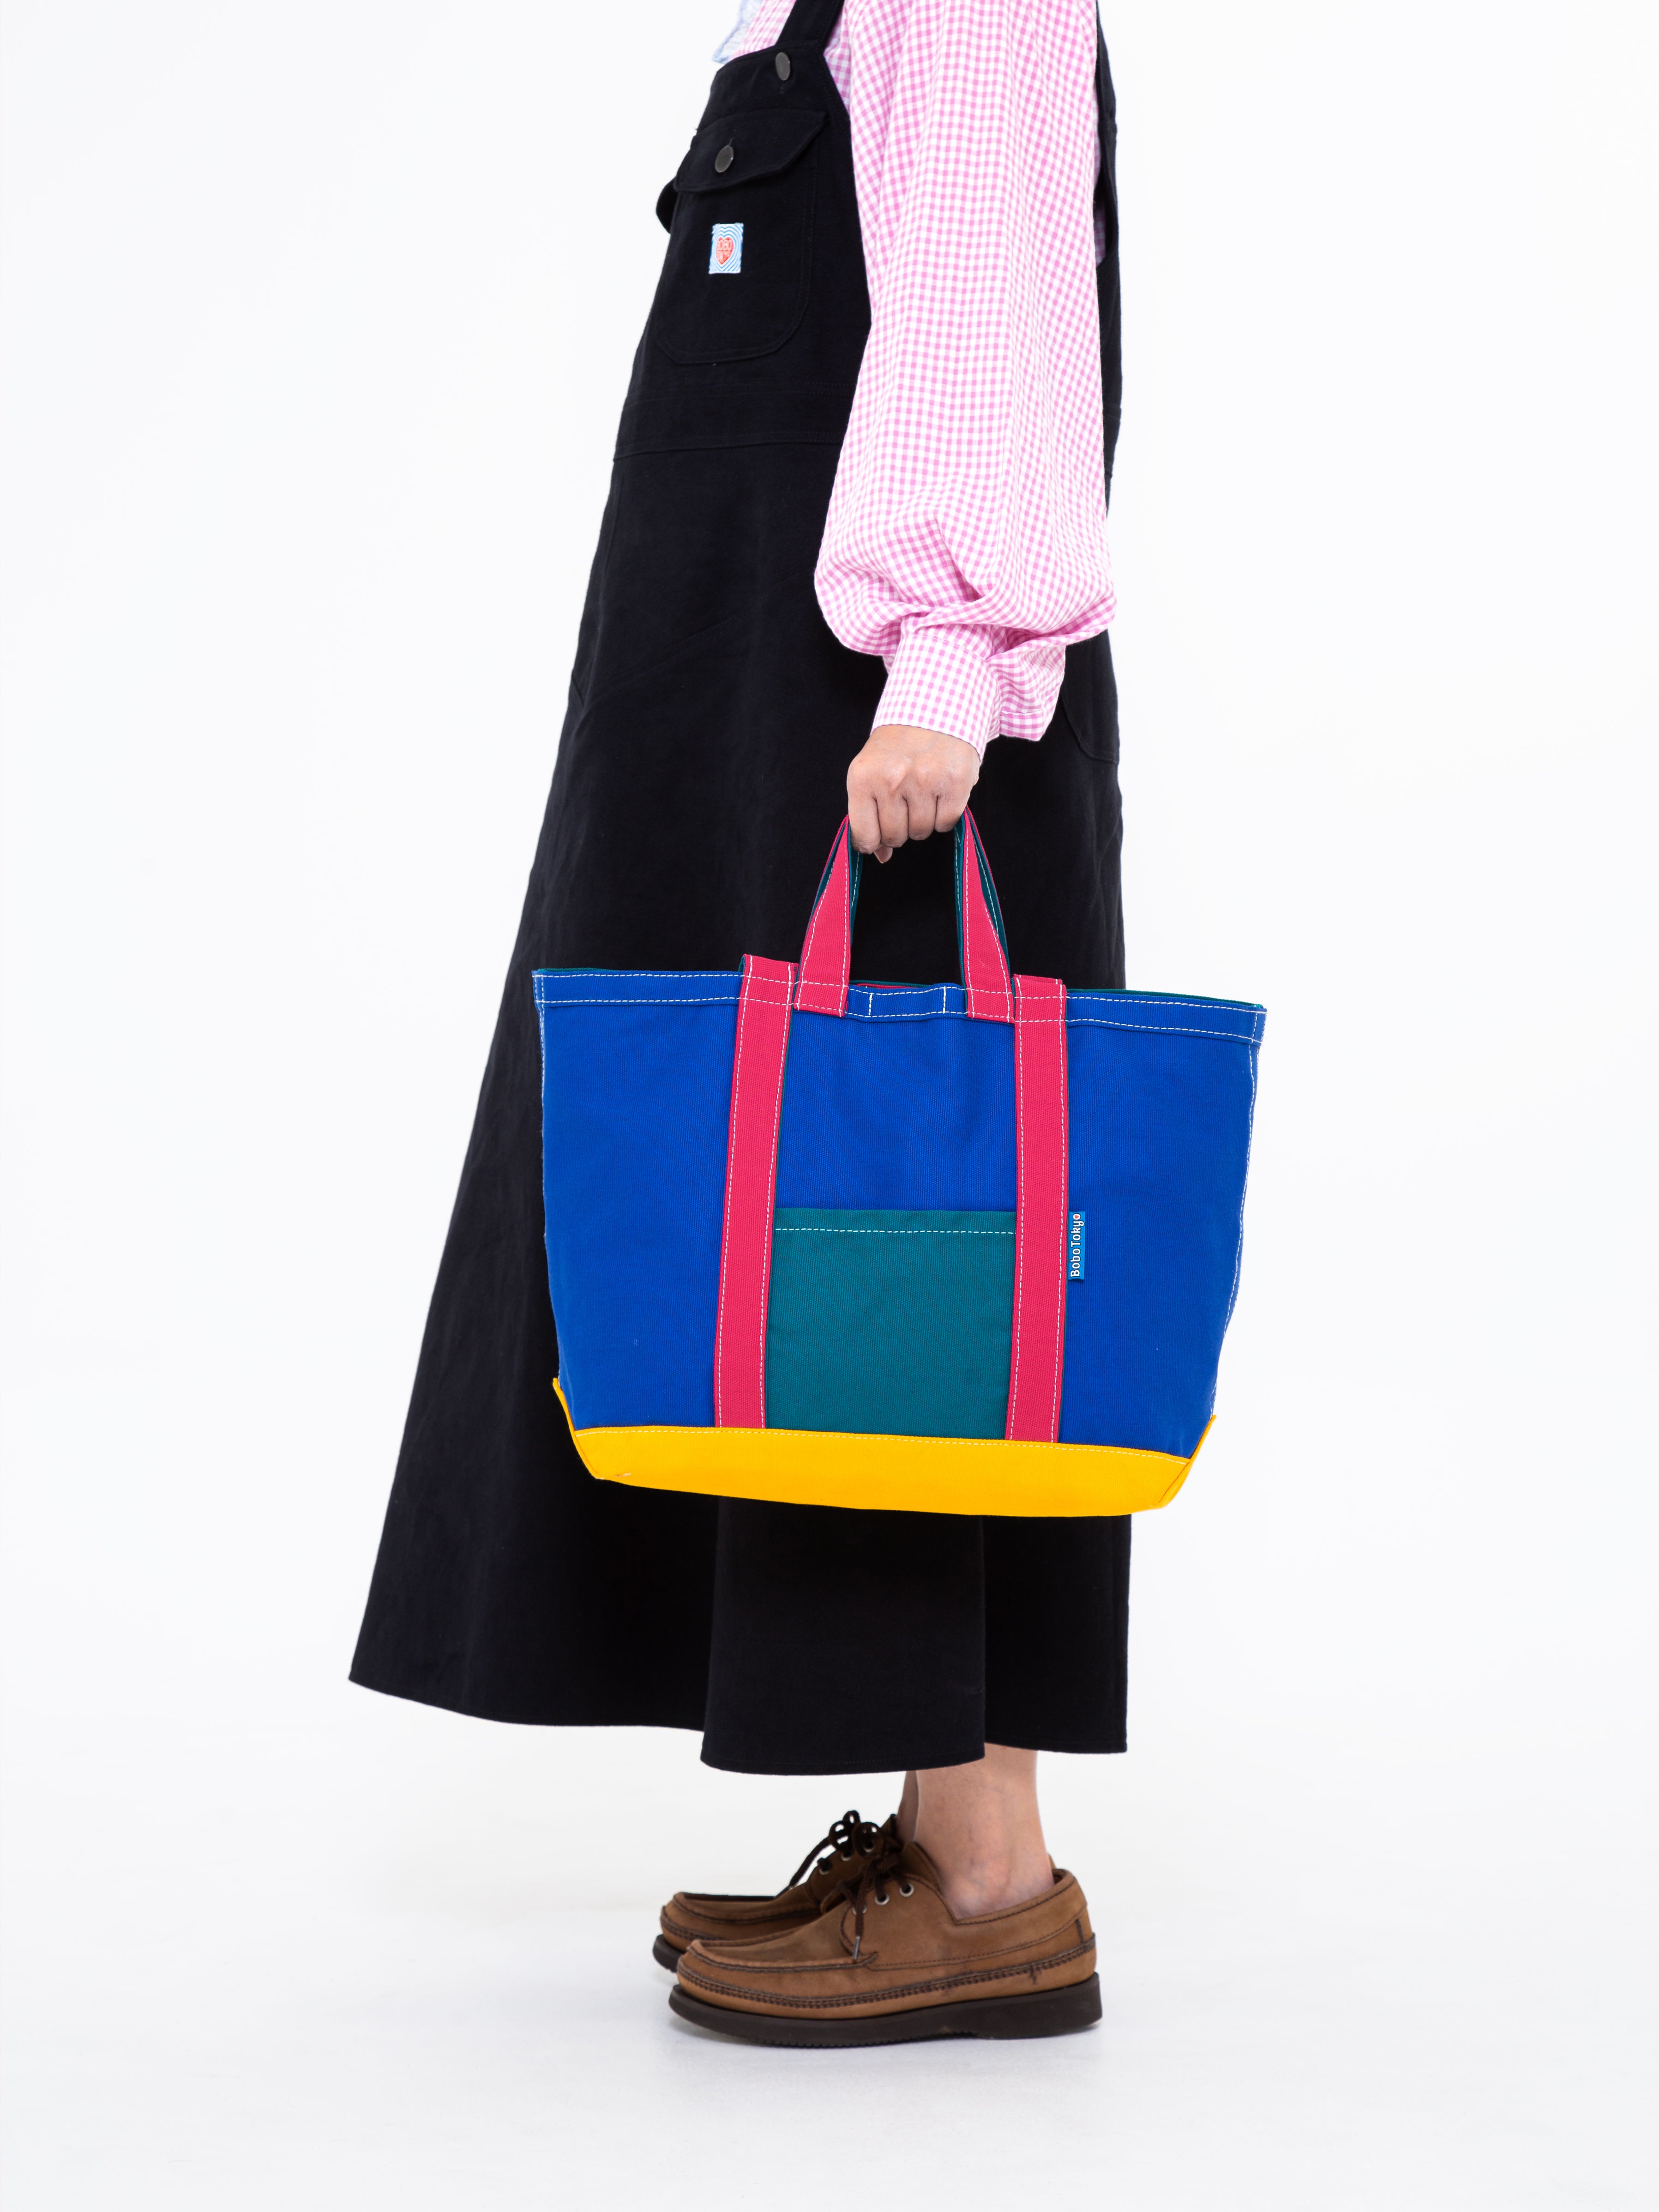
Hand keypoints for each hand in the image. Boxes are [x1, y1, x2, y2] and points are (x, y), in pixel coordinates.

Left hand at [847, 724, 980, 862]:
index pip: (865, 836)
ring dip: (922, 820)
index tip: (878, 834)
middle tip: (904, 803)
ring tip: (922, 794)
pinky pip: (946, 823)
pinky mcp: (954, 781)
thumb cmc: (898, 746)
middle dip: (900, 827)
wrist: (934, 708)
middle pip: (894, 837)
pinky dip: (944, 815)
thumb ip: (868, 814)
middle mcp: (892, 779)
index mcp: (863, 776)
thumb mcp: (871, 771)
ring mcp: (925, 780)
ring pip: (921, 832)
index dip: (873, 841)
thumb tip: (880, 856)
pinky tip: (940, 793)